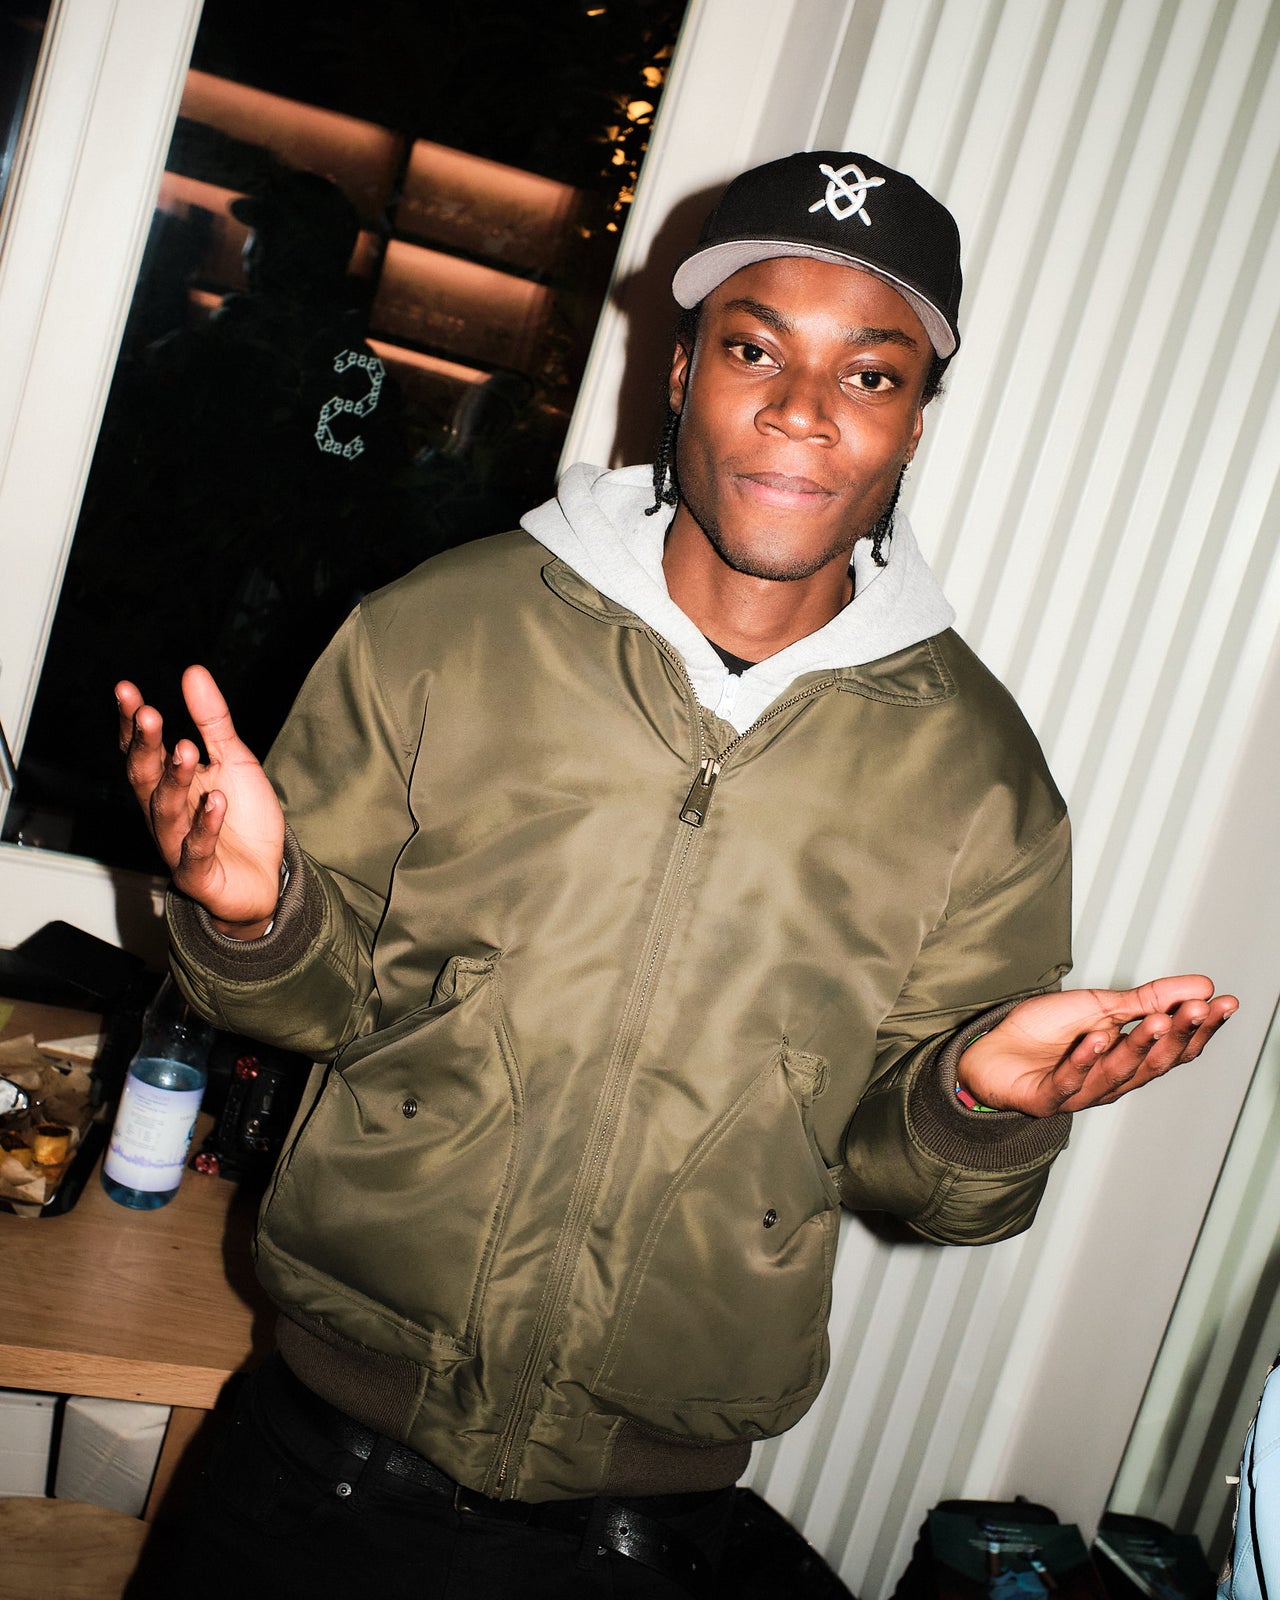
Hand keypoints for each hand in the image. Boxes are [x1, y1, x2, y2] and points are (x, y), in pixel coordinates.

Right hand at [117, 666, 284, 937]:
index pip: (142, 749)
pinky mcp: (198, 873)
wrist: (266, 876)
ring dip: (175, 780)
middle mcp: (165, 812)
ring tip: (186, 749)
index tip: (127, 690)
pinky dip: (205, 826)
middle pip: (145, 777)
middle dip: (145, 746)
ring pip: (167, 811)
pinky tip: (215, 802)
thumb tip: (193, 672)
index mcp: (168, 783)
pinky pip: (196, 849)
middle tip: (150, 715)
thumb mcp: (233, 760)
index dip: (132, 723)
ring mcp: (178, 844)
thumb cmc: (242, 818)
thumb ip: (213, 721)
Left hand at [956, 977, 1237, 1114]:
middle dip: (1177, 1035)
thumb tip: (1201, 985)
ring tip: (1155, 1020)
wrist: (989, 1048)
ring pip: (1116, 1073)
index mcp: (1128, 1060)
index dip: (1200, 1028)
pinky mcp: (1045, 1099)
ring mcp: (1079, 1092)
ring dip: (1137, 1046)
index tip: (1224, 1003)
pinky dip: (1082, 1061)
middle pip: (1152, 1063)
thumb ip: (1148, 1000)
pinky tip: (1095, 1039)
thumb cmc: (1045, 1031)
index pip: (1174, 1048)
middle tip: (1196, 1009)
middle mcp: (1111, 1081)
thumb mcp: (1100, 1006)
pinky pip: (1068, 1082)